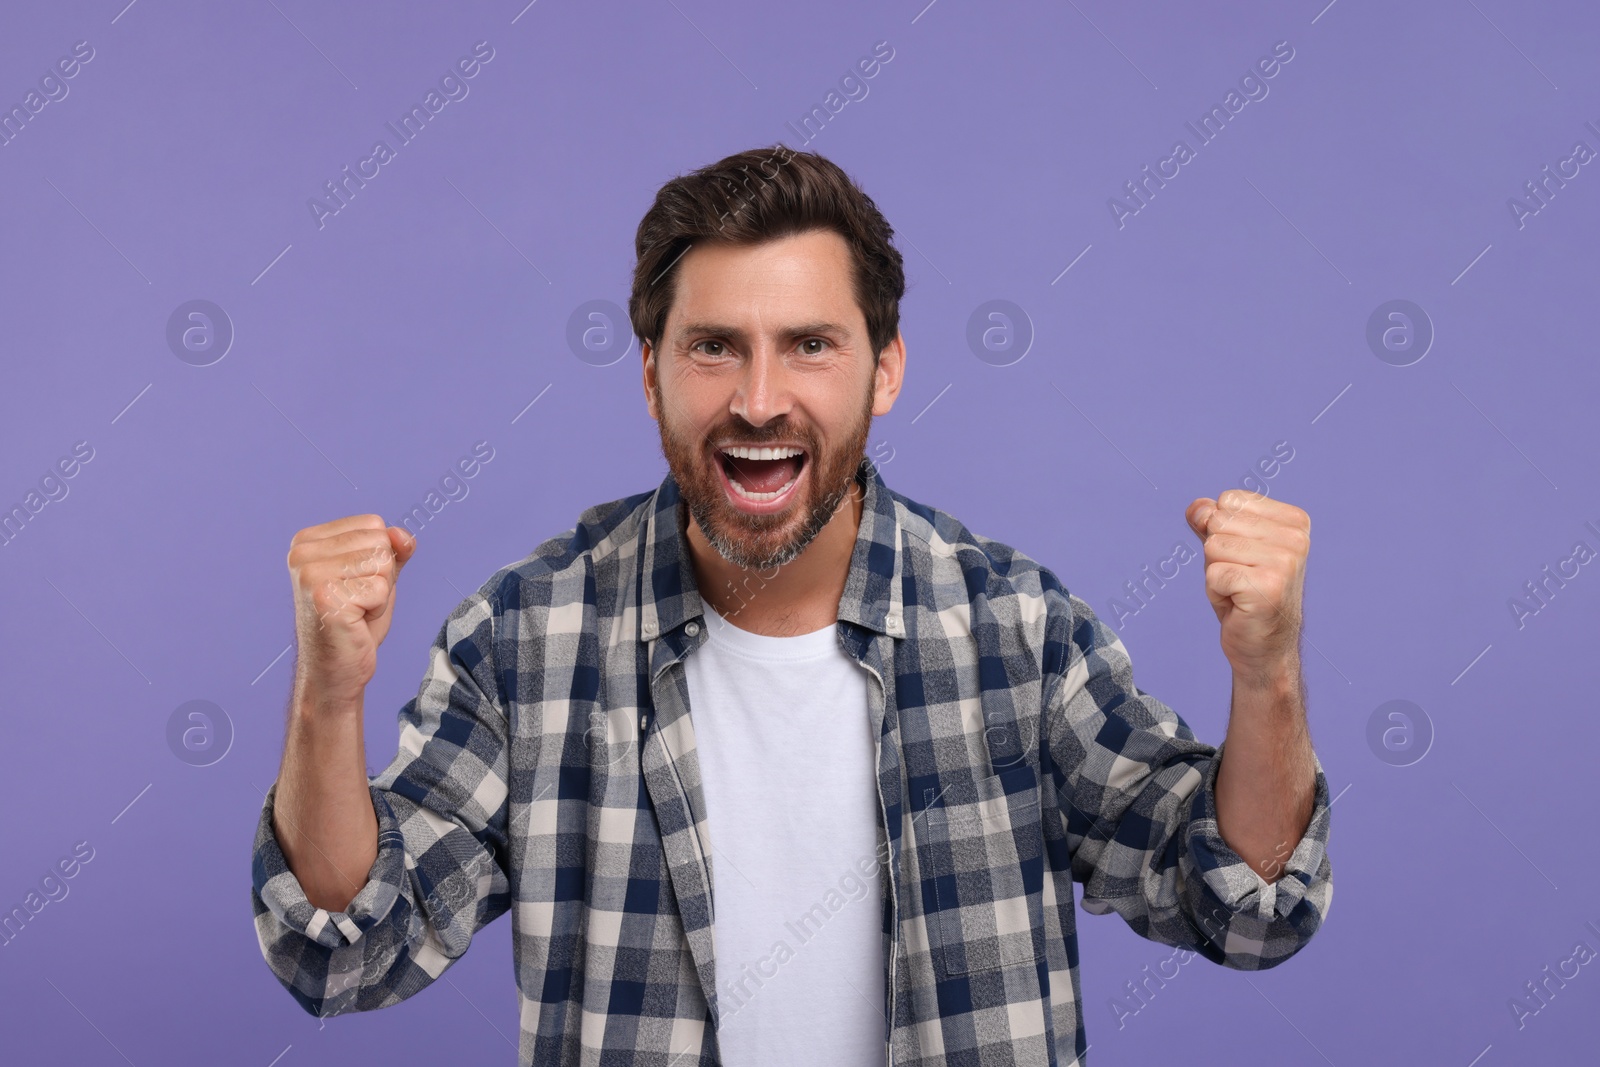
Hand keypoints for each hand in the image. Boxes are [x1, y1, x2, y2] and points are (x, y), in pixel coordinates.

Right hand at [287, 514, 415, 706]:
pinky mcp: (324, 597)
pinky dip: (377, 609)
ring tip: (356, 610)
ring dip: (380, 593)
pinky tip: (355, 621)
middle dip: (381, 576)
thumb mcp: (377, 576)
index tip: (356, 584)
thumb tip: (403, 535)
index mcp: (308, 540)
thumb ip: (393, 550)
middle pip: (380, 543)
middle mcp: (302, 553)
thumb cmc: (354, 622)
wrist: (336, 669)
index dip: (379, 557)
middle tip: (358, 601)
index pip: (373, 524)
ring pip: (382, 564)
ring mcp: (310, 574)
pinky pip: (380, 590)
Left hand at [1184, 490, 1309, 681]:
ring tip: (1239, 591)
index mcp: (1294, 521)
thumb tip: (1196, 508)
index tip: (1243, 560)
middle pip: (1218, 521)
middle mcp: (1296, 538)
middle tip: (1239, 579)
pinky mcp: (1268, 585)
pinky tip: (1238, 605)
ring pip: (1213, 546)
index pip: (1228, 500)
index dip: (1222, 532)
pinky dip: (1215, 592)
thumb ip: (1210, 521)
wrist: (1263, 648)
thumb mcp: (1226, 549)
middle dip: (1215, 554)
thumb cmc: (1245, 594)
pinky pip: (1213, 574)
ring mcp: (1285, 561)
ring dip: (1215, 574)